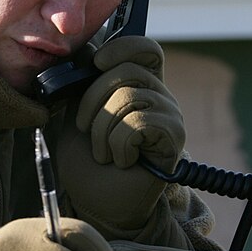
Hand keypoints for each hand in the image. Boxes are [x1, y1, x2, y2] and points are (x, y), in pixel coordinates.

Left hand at [75, 35, 184, 170]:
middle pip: (128, 70)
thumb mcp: (77, 114)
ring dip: (102, 130)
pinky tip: (122, 161)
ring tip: (104, 152)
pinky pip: (139, 121)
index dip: (123, 47)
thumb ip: (85, 83)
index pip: (145, 50)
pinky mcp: (174, 137)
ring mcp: (170, 116)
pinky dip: (118, 144)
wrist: (97, 203)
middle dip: (93, 100)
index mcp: (139, 87)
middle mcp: (160, 97)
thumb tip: (88, 51)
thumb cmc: (88, 162)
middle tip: (87, 129)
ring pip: (129, 97)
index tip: (97, 62)